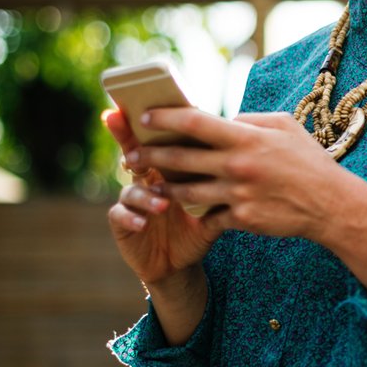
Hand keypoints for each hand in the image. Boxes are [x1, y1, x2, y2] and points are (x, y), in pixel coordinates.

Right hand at [104, 109, 219, 285]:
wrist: (181, 261)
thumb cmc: (199, 223)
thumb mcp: (214, 199)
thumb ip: (223, 175)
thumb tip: (246, 147)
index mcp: (168, 166)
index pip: (159, 138)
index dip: (151, 121)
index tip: (147, 105)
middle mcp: (146, 177)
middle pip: (133, 151)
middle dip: (126, 138)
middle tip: (128, 132)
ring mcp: (132, 199)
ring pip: (131, 188)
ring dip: (145, 194)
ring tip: (162, 203)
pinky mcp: (123, 223)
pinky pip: (120, 215)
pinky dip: (131, 217)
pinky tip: (143, 223)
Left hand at [123, 108, 366, 301]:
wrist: (330, 204)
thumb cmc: (307, 160)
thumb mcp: (284, 126)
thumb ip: (250, 120)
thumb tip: (224, 119)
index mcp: (246, 137)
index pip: (194, 122)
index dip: (164, 118)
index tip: (144, 117)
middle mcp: (237, 165)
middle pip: (180, 158)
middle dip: (149, 155)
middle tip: (130, 154)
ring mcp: (238, 194)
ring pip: (186, 192)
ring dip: (163, 187)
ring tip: (150, 183)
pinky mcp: (241, 219)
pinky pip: (209, 215)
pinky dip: (197, 211)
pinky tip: (186, 208)